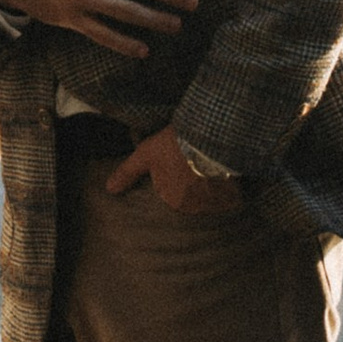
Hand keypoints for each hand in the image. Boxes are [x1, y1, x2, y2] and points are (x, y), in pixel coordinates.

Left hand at [104, 123, 236, 212]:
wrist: (209, 134)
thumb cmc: (175, 144)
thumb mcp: (147, 154)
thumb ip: (128, 173)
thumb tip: (109, 190)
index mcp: (173, 201)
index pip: (174, 197)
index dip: (177, 181)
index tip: (182, 169)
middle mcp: (194, 208)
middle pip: (193, 200)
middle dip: (194, 187)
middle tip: (197, 167)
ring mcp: (214, 203)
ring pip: (211, 198)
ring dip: (212, 188)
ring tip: (213, 167)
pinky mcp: (233, 195)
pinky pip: (230, 197)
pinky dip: (229, 189)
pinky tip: (227, 173)